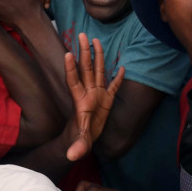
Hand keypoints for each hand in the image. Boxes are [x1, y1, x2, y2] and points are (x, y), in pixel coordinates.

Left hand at [64, 33, 124, 161]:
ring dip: (98, 56)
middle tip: (82, 35)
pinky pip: (113, 86)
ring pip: (98, 71)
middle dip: (84, 53)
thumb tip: (72, 155)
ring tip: (96, 40)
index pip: (74, 81)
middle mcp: (88, 93)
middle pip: (86, 69)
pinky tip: (123, 67)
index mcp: (80, 100)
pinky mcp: (107, 100)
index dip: (71, 68)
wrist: (81, 139)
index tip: (68, 54)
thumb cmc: (78, 139)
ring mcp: (98, 95)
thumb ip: (78, 146)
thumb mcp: (79, 143)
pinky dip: (118, 78)